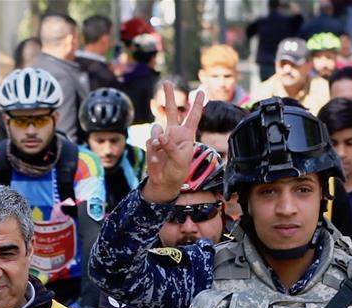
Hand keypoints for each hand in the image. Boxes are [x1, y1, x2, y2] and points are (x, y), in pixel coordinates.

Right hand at [141, 83, 204, 203]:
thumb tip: (160, 135)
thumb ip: (171, 146)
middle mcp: (174, 132)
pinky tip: (157, 159)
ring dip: (158, 139)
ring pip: (156, 127)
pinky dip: (153, 150)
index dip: (197, 104)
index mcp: (187, 135)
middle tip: (167, 81)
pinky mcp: (151, 143)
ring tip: (161, 150)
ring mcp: (162, 137)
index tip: (201, 90)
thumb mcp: (180, 160)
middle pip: (172, 110)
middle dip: (169, 96)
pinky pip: (150, 141)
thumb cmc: (177, 171)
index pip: (193, 117)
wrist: (164, 181)